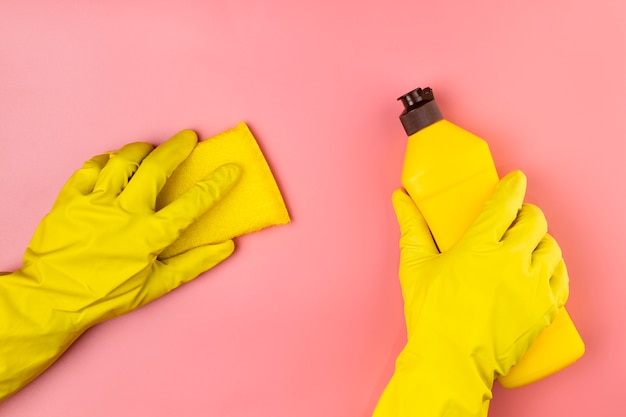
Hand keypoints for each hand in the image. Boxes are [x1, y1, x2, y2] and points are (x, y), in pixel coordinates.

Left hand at [0, 130, 239, 400]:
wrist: (51, 299)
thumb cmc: (106, 296)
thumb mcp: (156, 287)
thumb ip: (193, 264)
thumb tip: (226, 247)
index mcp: (149, 236)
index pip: (192, 203)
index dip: (216, 184)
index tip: (231, 169)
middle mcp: (124, 213)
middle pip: (156, 167)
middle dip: (177, 148)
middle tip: (188, 138)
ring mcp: (94, 203)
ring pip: (122, 160)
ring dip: (141, 149)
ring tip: (151, 148)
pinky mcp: (70, 199)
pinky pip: (90, 168)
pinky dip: (106, 160)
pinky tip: (114, 162)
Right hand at [373, 170, 568, 416]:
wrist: (450, 361)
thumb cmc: (431, 315)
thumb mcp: (415, 266)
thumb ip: (411, 227)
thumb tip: (401, 200)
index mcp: (479, 246)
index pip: (504, 204)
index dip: (513, 187)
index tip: (516, 180)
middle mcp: (511, 261)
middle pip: (534, 222)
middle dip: (527, 213)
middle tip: (517, 218)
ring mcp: (531, 286)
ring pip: (551, 247)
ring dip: (541, 240)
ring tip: (528, 244)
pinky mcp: (543, 309)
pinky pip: (561, 278)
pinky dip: (554, 267)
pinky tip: (543, 267)